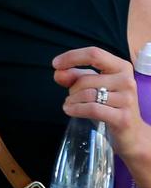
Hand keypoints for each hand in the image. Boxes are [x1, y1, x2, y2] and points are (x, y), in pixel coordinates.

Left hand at [53, 46, 149, 160]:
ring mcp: (127, 99)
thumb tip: (58, 72)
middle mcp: (127, 80)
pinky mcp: (123, 117)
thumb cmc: (109, 105)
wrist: (132, 133)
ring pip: (87, 94)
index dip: (72, 57)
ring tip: (71, 105)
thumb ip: (75, 77)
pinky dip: (75, 109)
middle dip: (72, 89)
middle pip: (86, 79)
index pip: (94, 54)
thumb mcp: (93, 87)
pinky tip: (70, 111)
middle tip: (73, 98)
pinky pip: (91, 108)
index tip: (56, 64)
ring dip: (72, 101)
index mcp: (121, 67)